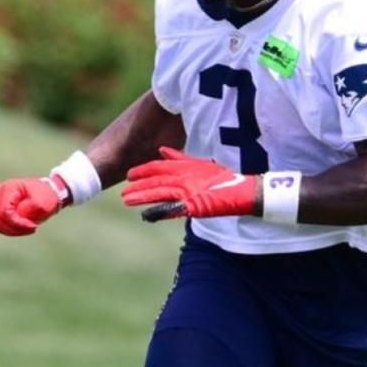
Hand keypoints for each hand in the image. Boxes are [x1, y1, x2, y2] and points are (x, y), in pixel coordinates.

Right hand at [0, 176, 63, 235]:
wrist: (47, 193)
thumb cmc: (46, 195)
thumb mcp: (43, 202)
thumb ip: (31, 208)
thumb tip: (20, 215)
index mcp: (8, 188)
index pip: (5, 212)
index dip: (17, 223)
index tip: (34, 226)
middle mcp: (0, 195)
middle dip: (15, 228)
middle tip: (32, 228)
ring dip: (14, 230)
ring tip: (29, 228)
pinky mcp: (1, 211)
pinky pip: (1, 226)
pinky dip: (13, 230)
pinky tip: (25, 228)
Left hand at [121, 147, 259, 218]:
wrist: (243, 191)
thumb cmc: (223, 178)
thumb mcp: (200, 164)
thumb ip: (180, 158)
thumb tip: (162, 150)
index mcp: (186, 166)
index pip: (159, 167)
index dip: (143, 171)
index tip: (129, 175)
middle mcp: (186, 177)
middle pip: (156, 180)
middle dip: (138, 185)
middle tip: (123, 192)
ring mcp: (189, 191)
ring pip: (160, 193)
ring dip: (142, 197)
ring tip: (127, 200)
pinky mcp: (195, 205)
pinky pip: (173, 209)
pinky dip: (159, 212)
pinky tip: (147, 215)